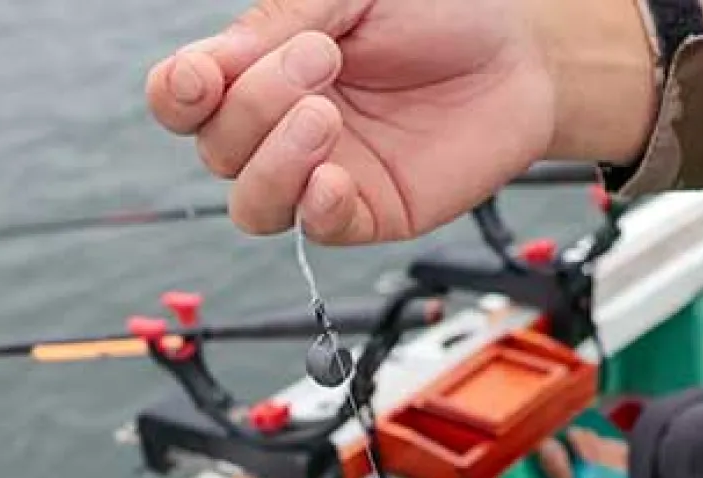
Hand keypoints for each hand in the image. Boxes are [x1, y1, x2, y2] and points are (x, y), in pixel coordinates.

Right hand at [144, 0, 656, 242]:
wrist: (523, 48)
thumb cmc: (438, 8)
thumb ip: (284, 19)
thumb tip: (221, 63)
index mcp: (263, 68)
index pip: (185, 97)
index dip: (178, 93)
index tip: (204, 75)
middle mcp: (281, 127)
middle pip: (216, 148)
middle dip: (256, 103)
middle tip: (323, 56)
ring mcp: (323, 174)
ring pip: (252, 204)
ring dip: (273, 165)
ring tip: (325, 118)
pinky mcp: (372, 213)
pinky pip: (319, 231)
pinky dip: (317, 209)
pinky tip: (335, 179)